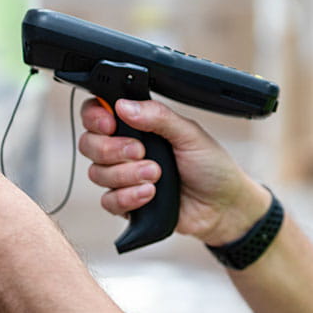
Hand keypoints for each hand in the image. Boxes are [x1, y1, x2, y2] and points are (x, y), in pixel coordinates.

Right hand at [79, 99, 270, 245]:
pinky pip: (108, 201)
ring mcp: (125, 177)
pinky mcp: (127, 203)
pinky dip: (127, 197)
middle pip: (89, 143)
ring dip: (126, 174)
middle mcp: (126, 149)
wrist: (223, 207)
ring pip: (97, 173)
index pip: (98, 113)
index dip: (95, 117)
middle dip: (112, 149)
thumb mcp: (190, 134)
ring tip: (156, 175)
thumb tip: (124, 105)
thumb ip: (158, 117)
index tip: (110, 124)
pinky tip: (149, 194)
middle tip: (141, 151)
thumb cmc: (211, 166)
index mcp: (140, 125)